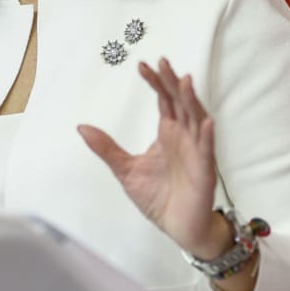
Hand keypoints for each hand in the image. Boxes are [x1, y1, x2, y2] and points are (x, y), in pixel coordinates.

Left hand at [78, 57, 229, 257]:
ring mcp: (196, 151)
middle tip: (163, 62)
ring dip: (191, 100)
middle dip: (172, 83)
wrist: (178, 227)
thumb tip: (82, 127)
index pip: (164, 100)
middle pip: (180, 102)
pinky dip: (207, 135)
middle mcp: (184, 137)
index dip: (155, 83)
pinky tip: (206, 121)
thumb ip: (107, 148)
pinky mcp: (205, 170)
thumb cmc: (158, 198)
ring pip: (196, 119)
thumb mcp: (125, 170)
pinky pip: (207, 149)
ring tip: (184, 81)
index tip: (142, 66)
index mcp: (168, 133)